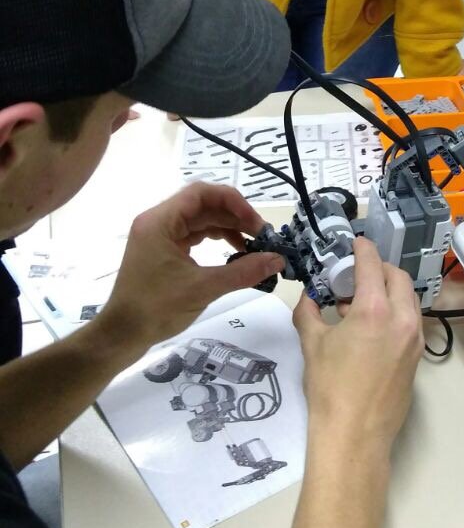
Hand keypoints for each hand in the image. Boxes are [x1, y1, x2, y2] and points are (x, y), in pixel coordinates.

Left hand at [96, 183, 284, 353]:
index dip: (233, 202)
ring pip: (200, 220)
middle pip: (202, 205)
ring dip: (227, 228)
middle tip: (261, 236)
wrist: (122, 335)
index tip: (255, 222)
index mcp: (160, 221)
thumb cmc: (156, 309)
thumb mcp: (203, 288)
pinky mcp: (162, 249)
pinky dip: (215, 239)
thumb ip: (243, 272)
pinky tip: (235, 251)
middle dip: (234, 217)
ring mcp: (159, 235)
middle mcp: (158, 221)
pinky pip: (193, 234)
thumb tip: (277, 260)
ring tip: (253, 244)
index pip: (201, 193)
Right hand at [292, 237, 423, 453]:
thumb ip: (308, 312)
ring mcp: (414, 340)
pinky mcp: (417, 358)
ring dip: (389, 292)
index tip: (355, 243)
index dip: (363, 249)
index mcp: (375, 310)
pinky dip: (395, 314)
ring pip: (408, 300)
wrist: (354, 435)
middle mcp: (402, 319)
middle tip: (357, 274)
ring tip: (361, 304)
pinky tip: (371, 329)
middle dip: (379, 269)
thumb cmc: (329, 388)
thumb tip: (308, 298)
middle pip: (398, 278)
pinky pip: (411, 323)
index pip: (372, 264)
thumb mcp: (311, 343)